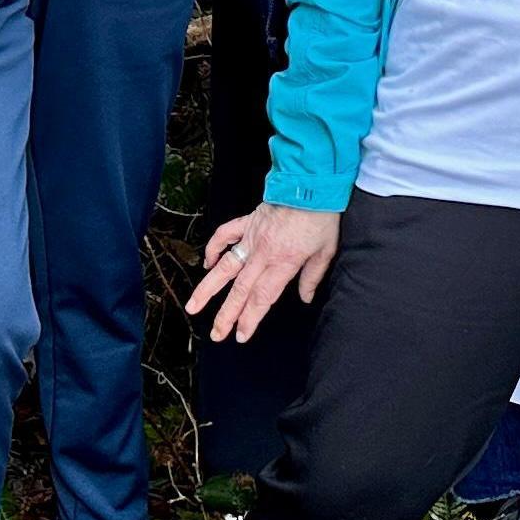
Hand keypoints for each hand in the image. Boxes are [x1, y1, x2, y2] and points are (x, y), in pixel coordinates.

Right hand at [184, 202, 343, 341]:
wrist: (310, 183)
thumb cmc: (321, 217)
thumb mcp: (326, 250)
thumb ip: (312, 276)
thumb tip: (305, 297)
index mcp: (282, 264)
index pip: (261, 299)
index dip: (249, 319)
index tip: (240, 336)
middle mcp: (262, 254)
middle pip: (239, 291)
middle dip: (226, 315)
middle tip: (215, 334)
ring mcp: (251, 238)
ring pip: (224, 268)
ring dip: (208, 289)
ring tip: (193, 306)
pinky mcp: (247, 222)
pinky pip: (224, 235)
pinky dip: (213, 248)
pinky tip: (207, 263)